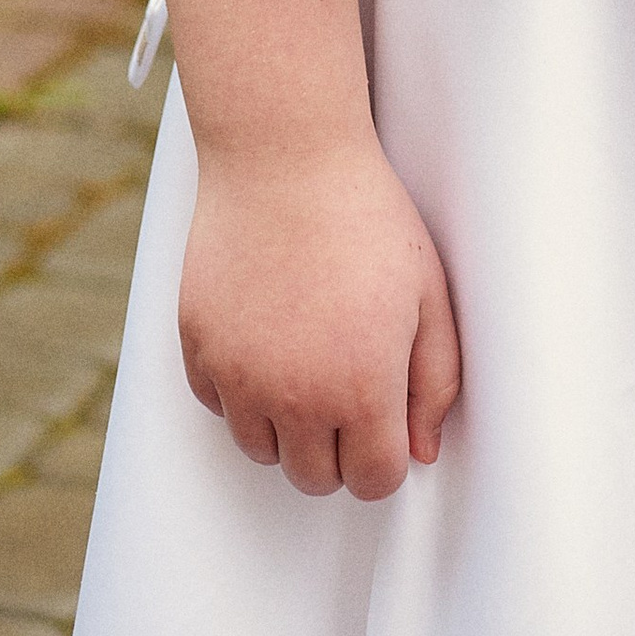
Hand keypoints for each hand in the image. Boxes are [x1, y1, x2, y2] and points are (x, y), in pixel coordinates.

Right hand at [178, 129, 461, 498]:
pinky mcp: (198, 347)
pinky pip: (217, 404)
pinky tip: (265, 336)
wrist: (284, 154)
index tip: (385, 419)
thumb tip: (421, 451)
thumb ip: (436, 382)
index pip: (372, 481)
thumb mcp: (429, 293)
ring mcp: (238, 374)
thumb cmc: (366, 215)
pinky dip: (239, 387)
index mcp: (361, 388)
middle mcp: (294, 396)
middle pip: (313, 478)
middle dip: (337, 447)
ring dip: (285, 424)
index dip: (385, 455)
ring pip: (261, 450)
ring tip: (306, 360)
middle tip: (347, 385)